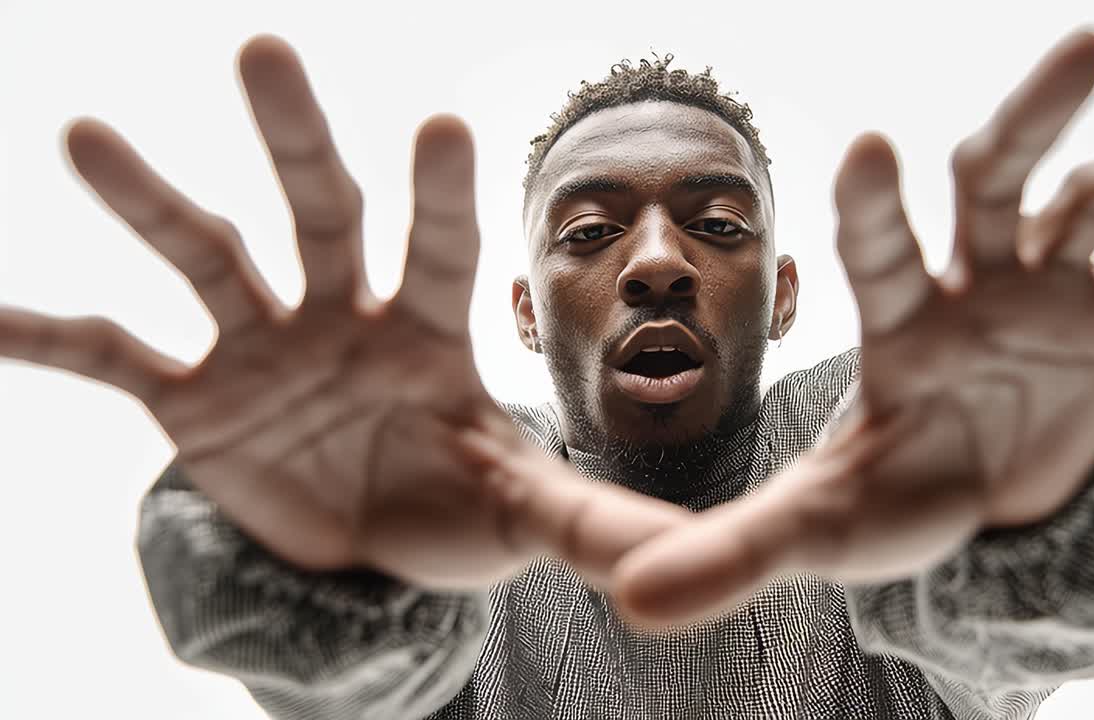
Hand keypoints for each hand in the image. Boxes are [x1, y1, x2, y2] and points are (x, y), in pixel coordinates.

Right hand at [0, 36, 687, 590]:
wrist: (372, 550)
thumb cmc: (457, 511)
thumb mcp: (524, 517)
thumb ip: (596, 525)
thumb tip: (694, 563)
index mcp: (431, 331)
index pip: (443, 249)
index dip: (440, 194)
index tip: (443, 126)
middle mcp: (344, 314)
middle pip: (321, 210)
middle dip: (298, 137)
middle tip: (267, 49)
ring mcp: (263, 347)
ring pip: (207, 254)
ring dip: (151, 199)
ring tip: (88, 137)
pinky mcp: (193, 398)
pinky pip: (115, 356)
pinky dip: (55, 338)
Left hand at [605, 30, 1093, 627]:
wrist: (974, 505)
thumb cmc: (890, 499)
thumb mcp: (818, 530)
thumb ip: (731, 555)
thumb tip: (627, 607)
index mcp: (898, 321)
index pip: (881, 249)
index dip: (873, 203)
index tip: (865, 145)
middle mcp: (971, 282)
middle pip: (995, 180)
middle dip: (1033, 115)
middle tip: (1086, 43)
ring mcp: (1047, 289)